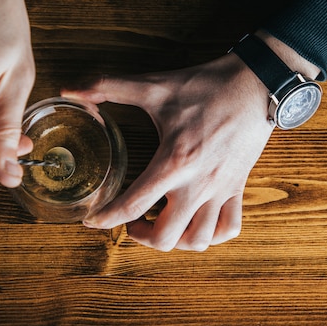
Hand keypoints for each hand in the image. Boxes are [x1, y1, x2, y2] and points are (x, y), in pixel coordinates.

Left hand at [62, 52, 273, 250]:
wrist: (256, 84)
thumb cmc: (206, 86)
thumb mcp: (155, 85)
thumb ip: (109, 85)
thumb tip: (70, 88)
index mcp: (173, 162)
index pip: (133, 204)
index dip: (106, 218)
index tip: (92, 221)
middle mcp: (197, 184)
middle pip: (166, 237)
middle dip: (140, 236)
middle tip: (130, 220)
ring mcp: (220, 190)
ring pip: (198, 240)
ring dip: (175, 241)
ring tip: (161, 224)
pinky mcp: (238, 187)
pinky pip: (229, 227)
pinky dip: (212, 235)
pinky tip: (196, 222)